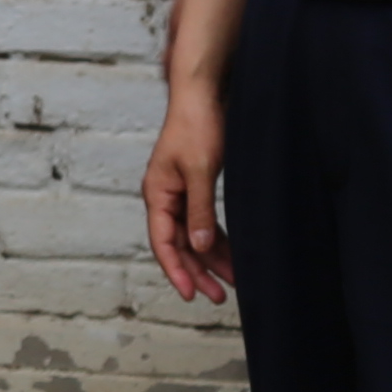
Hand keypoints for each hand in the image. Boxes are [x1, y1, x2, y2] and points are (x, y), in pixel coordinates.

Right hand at [141, 81, 232, 301]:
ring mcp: (180, 193)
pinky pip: (203, 222)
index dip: (176, 271)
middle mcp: (165, 197)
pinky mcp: (195, 186)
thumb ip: (200, 211)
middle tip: (219, 296)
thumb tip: (200, 247)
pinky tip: (230, 253)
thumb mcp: (201, 171)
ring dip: (211, 258)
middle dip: (198, 272)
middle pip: (179, 245)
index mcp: (158, 194)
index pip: (163, 243)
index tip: (190, 295)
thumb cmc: (197, 126)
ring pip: (194, 236)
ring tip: (232, 281)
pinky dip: (216, 239)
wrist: (203, 94)